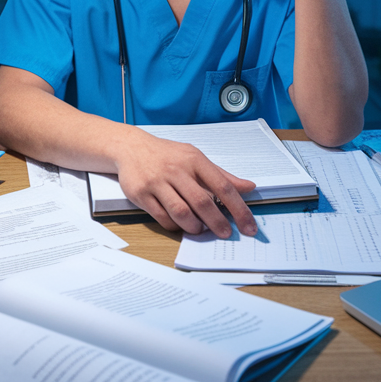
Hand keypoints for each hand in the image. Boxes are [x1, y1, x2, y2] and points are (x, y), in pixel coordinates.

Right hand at [115, 133, 257, 237]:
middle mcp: (176, 170)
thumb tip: (249, 187)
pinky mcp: (141, 194)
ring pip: (181, 212)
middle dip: (217, 222)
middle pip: (202, 202)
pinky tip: (180, 225)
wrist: (131, 148)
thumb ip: (222, 175)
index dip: (238, 209)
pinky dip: (174, 226)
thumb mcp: (196, 158)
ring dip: (194, 227)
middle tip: (226, 233)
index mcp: (195, 160)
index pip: (223, 186)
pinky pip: (162, 217)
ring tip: (200, 230)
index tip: (248, 226)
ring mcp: (157, 182)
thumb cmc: (168, 155)